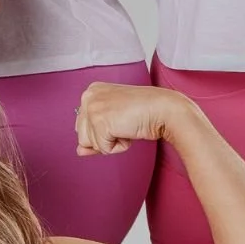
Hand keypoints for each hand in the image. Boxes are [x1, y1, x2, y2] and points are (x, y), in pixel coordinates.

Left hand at [74, 82, 192, 155]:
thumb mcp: (114, 121)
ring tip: (126, 125)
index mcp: (91, 91)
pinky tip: (129, 130)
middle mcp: (88, 96)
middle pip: (82, 135)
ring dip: (111, 141)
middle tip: (125, 122)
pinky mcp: (100, 121)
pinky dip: (119, 146)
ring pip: (89, 144)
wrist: (165, 109)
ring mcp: (92, 108)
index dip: (102, 131)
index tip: (120, 119)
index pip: (83, 125)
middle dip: (104, 136)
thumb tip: (79, 151)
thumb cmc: (145, 112)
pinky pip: (104, 149)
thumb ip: (94, 134)